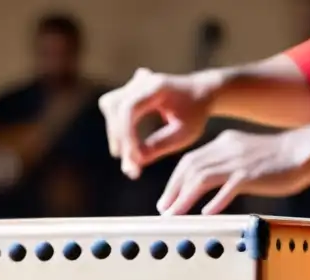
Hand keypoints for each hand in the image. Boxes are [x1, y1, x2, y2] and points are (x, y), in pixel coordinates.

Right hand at [99, 68, 217, 178]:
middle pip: (114, 106)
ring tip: (130, 159)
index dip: (127, 135)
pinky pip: (112, 108)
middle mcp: (142, 81)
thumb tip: (134, 162)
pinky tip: (129, 148)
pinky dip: (116, 128)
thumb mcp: (184, 134)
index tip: (134, 159)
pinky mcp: (129, 90)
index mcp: (157, 87)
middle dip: (119, 138)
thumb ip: (159, 146)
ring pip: (109, 106)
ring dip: (115, 133)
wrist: (200, 94)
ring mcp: (134, 83)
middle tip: (131, 168)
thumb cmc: (195, 114)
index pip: (129, 108)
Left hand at [158, 128, 309, 215]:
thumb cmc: (277, 160)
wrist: (303, 152)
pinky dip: (215, 201)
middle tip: (163, 210)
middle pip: (190, 168)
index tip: (166, 198)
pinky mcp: (252, 175)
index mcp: (224, 143)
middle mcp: (227, 149)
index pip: (190, 160)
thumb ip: (226, 166)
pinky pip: (228, 188)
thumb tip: (209, 186)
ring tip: (175, 214)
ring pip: (202, 178)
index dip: (174, 180)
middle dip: (173, 190)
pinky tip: (206, 213)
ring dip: (185, 198)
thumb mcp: (245, 156)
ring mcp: (239, 162)